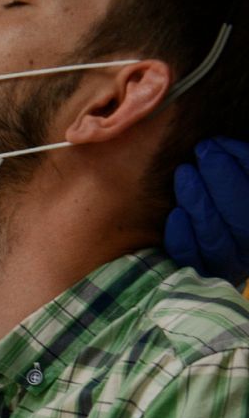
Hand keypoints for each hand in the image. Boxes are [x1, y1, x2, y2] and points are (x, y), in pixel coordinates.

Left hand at [167, 138, 248, 283]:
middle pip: (242, 219)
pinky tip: (176, 213)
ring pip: (216, 239)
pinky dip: (183, 237)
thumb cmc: (220, 199)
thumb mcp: (233, 182)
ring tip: (184, 172)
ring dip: (199, 203)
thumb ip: (238, 162)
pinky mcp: (198, 274)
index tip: (219, 143)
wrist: (199, 241)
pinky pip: (190, 259)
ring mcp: (227, 264)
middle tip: (203, 151)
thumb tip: (223, 145)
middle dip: (222, 180)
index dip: (244, 164)